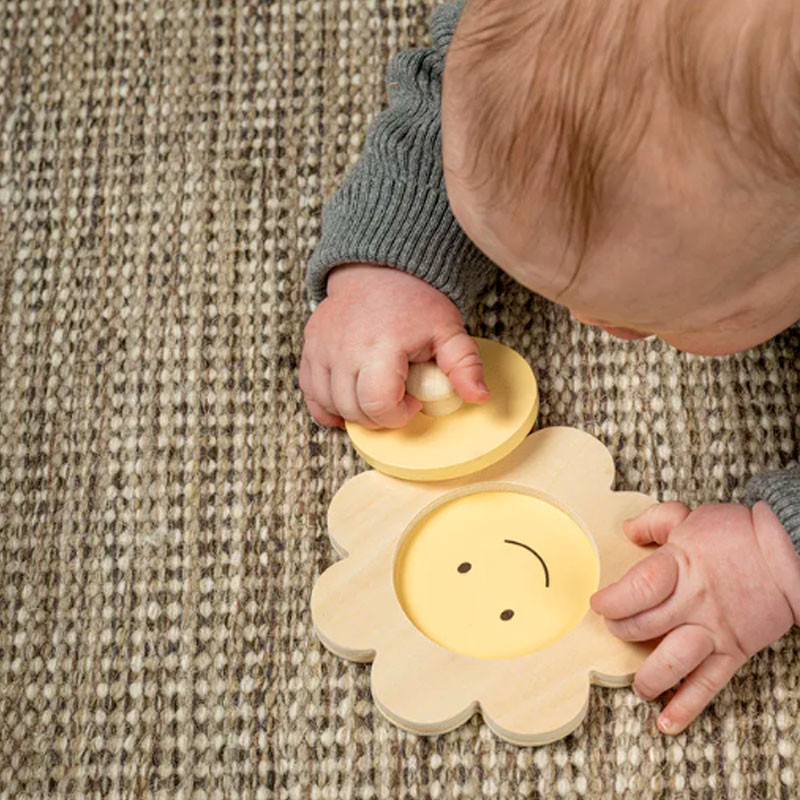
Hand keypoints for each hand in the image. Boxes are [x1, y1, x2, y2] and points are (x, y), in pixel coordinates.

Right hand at [300, 264, 488, 427]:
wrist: (381, 268)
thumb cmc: (416, 302)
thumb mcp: (449, 330)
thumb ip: (464, 366)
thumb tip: (479, 397)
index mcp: (381, 345)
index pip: (378, 403)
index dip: (397, 414)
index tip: (413, 401)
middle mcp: (344, 348)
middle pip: (354, 409)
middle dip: (379, 417)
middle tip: (397, 399)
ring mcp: (322, 347)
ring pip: (329, 405)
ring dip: (354, 412)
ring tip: (376, 395)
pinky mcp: (310, 346)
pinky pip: (309, 392)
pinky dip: (326, 405)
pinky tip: (347, 401)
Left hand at [590, 501, 799, 734]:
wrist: (791, 553)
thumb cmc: (739, 533)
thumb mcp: (688, 516)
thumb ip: (654, 523)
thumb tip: (626, 531)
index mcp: (678, 567)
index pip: (636, 590)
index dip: (611, 601)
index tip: (598, 603)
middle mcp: (692, 603)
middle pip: (645, 626)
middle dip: (621, 631)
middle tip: (615, 629)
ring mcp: (712, 631)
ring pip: (672, 662)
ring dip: (649, 677)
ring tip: (639, 684)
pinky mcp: (732, 652)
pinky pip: (707, 685)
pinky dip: (686, 707)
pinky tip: (666, 722)